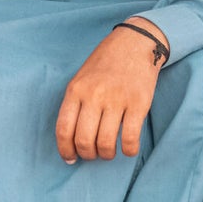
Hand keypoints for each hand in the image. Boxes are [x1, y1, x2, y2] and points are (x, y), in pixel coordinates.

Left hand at [55, 19, 167, 162]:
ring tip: (109, 151)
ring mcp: (117, 99)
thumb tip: (71, 138)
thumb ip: (75, 103)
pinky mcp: (138, 104)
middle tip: (93, 154)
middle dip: (87, 154)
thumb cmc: (105, 63)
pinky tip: (128, 148)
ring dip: (106, 155)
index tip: (70, 158)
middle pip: (84, 140)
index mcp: (76, 89)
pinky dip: (128, 150)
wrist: (134, 43)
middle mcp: (94, 95)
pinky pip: (130, 138)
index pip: (63, 128)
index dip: (65, 149)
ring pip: (106, 143)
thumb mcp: (82, 77)